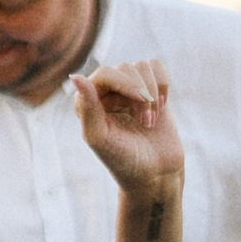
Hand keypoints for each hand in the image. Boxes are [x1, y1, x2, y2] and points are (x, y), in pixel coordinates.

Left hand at [72, 58, 183, 200]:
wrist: (155, 174)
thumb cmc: (123, 161)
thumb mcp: (101, 138)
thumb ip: (88, 109)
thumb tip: (76, 77)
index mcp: (88, 102)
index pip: (105, 73)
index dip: (125, 81)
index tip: (143, 99)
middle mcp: (106, 92)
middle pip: (126, 68)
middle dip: (141, 93)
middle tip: (145, 123)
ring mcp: (129, 90)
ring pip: (142, 67)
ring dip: (153, 94)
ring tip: (150, 121)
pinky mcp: (151, 90)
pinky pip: (156, 67)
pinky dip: (163, 83)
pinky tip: (162, 105)